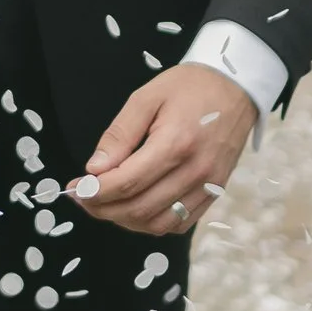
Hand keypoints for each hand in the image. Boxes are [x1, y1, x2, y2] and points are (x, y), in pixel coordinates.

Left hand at [70, 62, 257, 236]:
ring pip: (159, 223)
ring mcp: (208, 186)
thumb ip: (119, 135)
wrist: (236, 86)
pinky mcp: (215, 192)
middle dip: (104, 208)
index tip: (75, 188)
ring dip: (126, 221)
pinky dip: (153, 223)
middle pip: (140, 208)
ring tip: (106, 205)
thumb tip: (95, 169)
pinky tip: (136, 209)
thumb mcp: (146, 97)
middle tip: (83, 198)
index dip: (95, 191)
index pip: (127, 183)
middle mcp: (195, 171)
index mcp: (175, 144)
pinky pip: (181, 224)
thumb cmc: (190, 87)